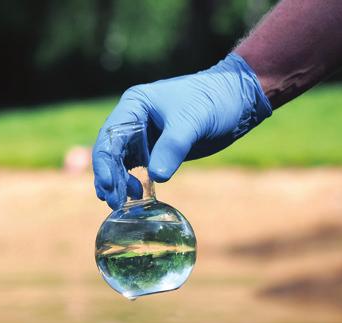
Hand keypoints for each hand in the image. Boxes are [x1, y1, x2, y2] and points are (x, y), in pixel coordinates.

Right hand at [93, 52, 271, 209]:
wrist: (236, 100)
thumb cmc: (213, 101)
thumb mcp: (193, 122)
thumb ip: (173, 147)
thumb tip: (156, 177)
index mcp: (135, 105)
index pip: (110, 136)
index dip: (105, 162)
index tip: (109, 185)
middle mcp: (134, 120)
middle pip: (110, 152)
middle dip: (109, 177)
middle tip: (114, 202)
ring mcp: (144, 136)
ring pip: (120, 163)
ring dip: (118, 183)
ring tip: (121, 204)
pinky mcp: (156, 150)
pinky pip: (137, 169)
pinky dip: (133, 183)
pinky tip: (136, 197)